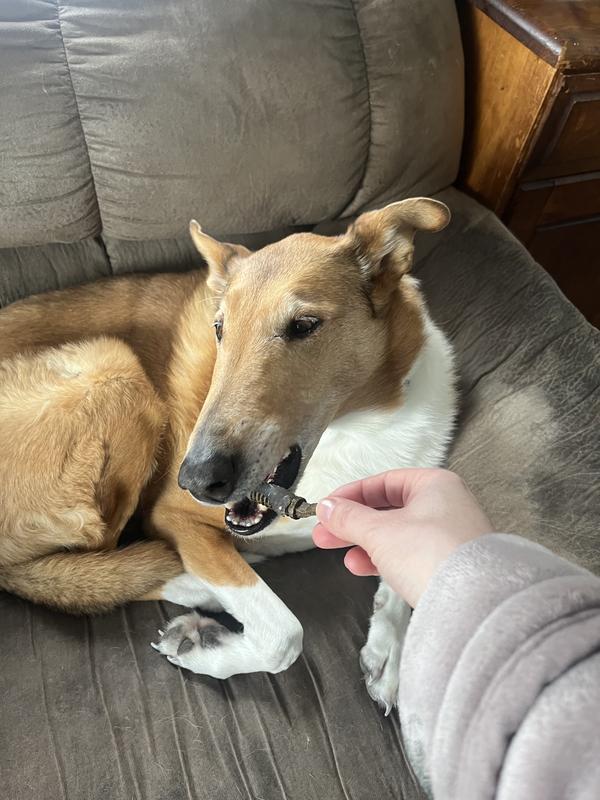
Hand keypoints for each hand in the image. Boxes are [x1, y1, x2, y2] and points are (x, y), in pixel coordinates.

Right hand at [313, 468, 492, 606]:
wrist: (473, 603)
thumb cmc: (436, 556)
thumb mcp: (379, 531)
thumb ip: (349, 518)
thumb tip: (328, 508)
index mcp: (435, 485)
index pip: (383, 482)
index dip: (351, 495)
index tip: (328, 507)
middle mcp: (446, 506)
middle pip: (388, 508)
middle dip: (352, 522)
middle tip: (325, 531)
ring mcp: (449, 536)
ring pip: (396, 533)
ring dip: (364, 542)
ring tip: (340, 551)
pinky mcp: (448, 564)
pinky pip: (408, 555)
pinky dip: (383, 558)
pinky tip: (362, 566)